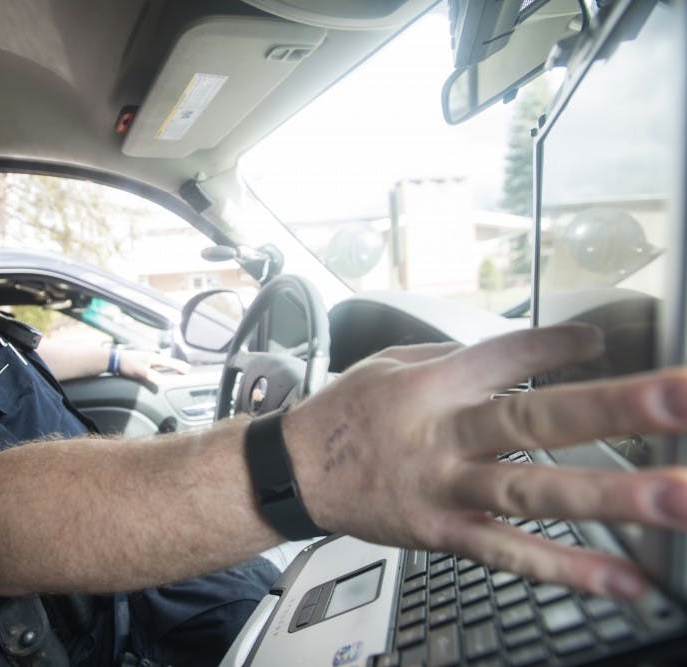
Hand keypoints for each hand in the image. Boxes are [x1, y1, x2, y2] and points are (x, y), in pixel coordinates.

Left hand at [117, 349, 190, 385]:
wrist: (113, 360)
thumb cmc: (126, 364)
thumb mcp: (139, 371)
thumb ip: (151, 375)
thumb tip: (162, 381)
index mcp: (153, 358)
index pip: (170, 362)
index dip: (179, 367)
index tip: (188, 370)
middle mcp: (151, 357)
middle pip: (168, 362)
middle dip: (177, 365)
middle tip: (186, 368)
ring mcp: (147, 359)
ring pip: (163, 363)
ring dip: (170, 366)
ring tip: (177, 368)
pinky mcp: (142, 363)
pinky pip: (157, 365)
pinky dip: (163, 367)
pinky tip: (161, 370)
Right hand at [285, 323, 686, 597]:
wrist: (296, 472)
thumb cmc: (347, 413)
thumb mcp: (393, 362)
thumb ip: (460, 357)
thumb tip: (524, 357)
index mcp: (432, 383)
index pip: (508, 354)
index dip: (559, 344)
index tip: (604, 339)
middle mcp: (444, 434)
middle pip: (536, 419)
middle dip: (613, 409)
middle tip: (679, 402)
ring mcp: (447, 490)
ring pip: (534, 492)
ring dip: (610, 496)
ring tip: (674, 500)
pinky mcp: (444, 534)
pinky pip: (511, 553)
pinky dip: (568, 569)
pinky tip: (624, 580)